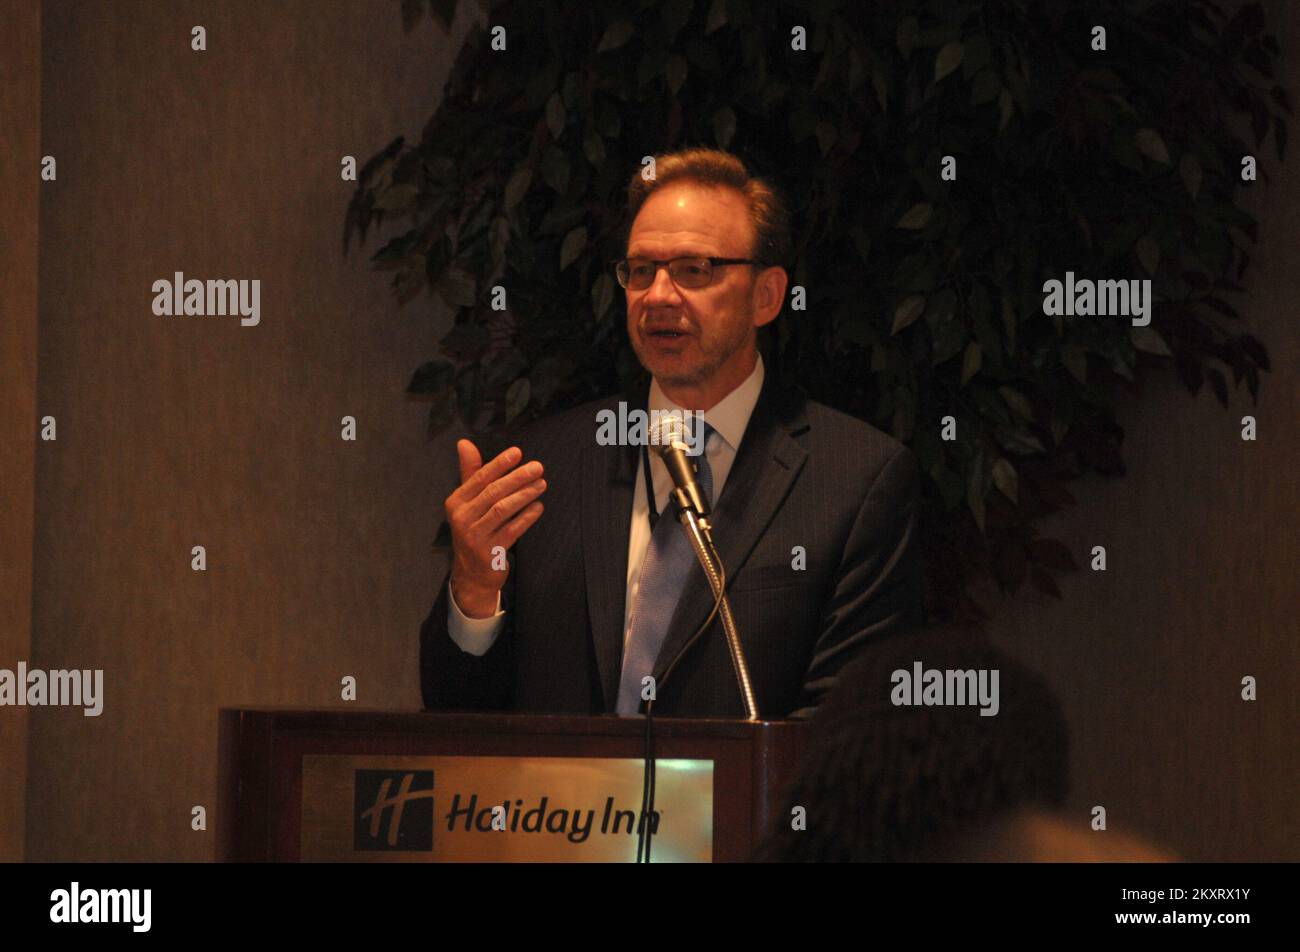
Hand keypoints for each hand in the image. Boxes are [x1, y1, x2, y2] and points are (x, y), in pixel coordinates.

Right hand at [444, 440, 546, 617]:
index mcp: (456, 502)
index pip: (479, 478)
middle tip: (537, 467)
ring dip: (524, 495)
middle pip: (493, 492)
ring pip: (503, 510)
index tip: (517, 453)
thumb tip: (464, 442)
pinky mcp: (490, 552)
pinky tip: (538, 507)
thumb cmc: (474, 528)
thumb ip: (470, 472)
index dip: (499, 464)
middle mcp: (462, 518)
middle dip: (517, 478)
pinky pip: (512, 530)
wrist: (472, 572)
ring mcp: (475, 536)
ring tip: (541, 484)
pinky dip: (526, 517)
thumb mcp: (467, 502)